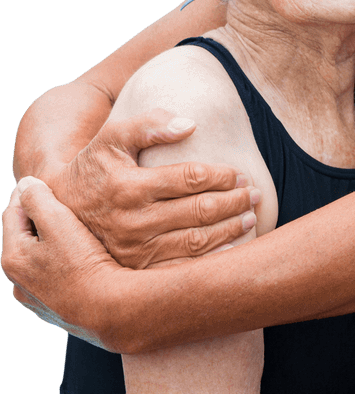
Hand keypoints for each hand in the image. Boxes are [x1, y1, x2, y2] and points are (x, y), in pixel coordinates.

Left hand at [2, 178, 120, 348]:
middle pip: (23, 238)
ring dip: (49, 245)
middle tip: (58, 203)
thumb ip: (38, 198)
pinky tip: (80, 262)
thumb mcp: (59, 221)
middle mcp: (18, 282)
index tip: (41, 181)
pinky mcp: (56, 311)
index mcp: (12, 257)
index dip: (27, 193)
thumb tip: (26, 185)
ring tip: (72, 233)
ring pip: (38, 261)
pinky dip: (61, 266)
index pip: (11, 214)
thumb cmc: (84, 264)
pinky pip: (54, 280)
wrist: (110, 311)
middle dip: (38, 220)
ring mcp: (36, 300)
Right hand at [48, 109, 259, 267]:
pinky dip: (213, 259)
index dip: (221, 176)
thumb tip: (191, 124)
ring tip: (250, 216)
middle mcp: (131, 221)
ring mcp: (134, 250)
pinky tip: (233, 247)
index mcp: (128, 186)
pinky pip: (183, 267)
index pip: (190, 179)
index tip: (240, 173)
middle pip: (198, 211)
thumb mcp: (112, 137)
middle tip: (254, 194)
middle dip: (234, 201)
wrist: (60, 210)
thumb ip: (148, 125)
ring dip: (229, 228)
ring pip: (196, 241)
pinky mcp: (137, 269)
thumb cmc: (95, 167)